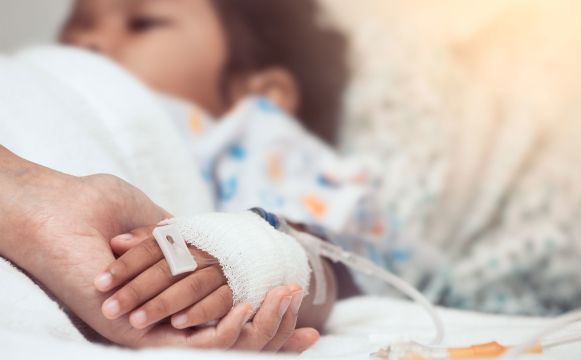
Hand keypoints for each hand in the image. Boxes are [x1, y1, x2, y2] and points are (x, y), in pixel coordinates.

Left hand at [0, 147, 318, 350]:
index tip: (299, 301)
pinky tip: (249, 309)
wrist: (48, 210)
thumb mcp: (154, 221)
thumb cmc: (94, 207)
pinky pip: (195, 344)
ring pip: (219, 341)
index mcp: (169, 288)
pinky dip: (226, 331)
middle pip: (230, 331)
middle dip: (275, 329)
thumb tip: (215, 245)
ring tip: (288, 302)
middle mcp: (163, 313)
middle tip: (304, 312)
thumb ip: (184, 238)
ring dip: (260, 329)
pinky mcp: (139, 330)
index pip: (224, 306)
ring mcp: (152, 324)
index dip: (264, 312)